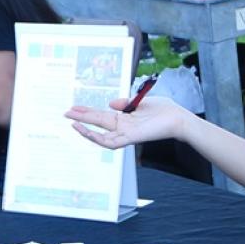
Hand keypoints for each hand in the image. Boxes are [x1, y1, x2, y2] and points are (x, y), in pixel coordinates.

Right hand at [66, 93, 184, 149]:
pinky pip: (110, 142)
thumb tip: (110, 103)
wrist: (178, 118)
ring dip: (86, 130)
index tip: (74, 106)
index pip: (101, 115)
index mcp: (124, 118)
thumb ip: (125, 102)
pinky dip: (97, 137)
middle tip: (66, 113)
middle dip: (82, 118)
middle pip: (98, 123)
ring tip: (73, 122)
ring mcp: (126, 134)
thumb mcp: (141, 101)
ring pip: (100, 135)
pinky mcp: (130, 138)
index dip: (88, 111)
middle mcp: (123, 127)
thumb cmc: (165, 110)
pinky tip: (87, 131)